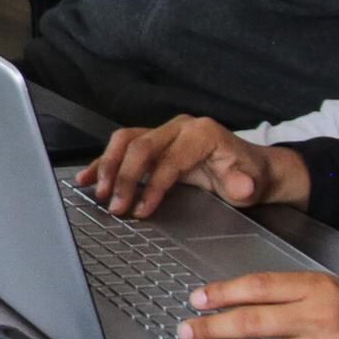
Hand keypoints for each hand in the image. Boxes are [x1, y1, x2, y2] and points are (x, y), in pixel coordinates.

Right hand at [84, 117, 304, 218]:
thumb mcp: (251, 183)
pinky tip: (87, 176)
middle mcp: (179, 128)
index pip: (168, 159)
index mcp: (201, 134)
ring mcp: (164, 132)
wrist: (251, 167)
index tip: (141, 211)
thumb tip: (240, 186)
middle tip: (115, 205)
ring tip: (98, 192)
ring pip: (125, 141)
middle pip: (140, 146)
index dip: (152, 186)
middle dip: (123, 177)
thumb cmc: (248, 175)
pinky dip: (103, 161)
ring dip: (108, 166)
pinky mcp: (154, 142)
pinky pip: (123, 146)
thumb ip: (244, 184)